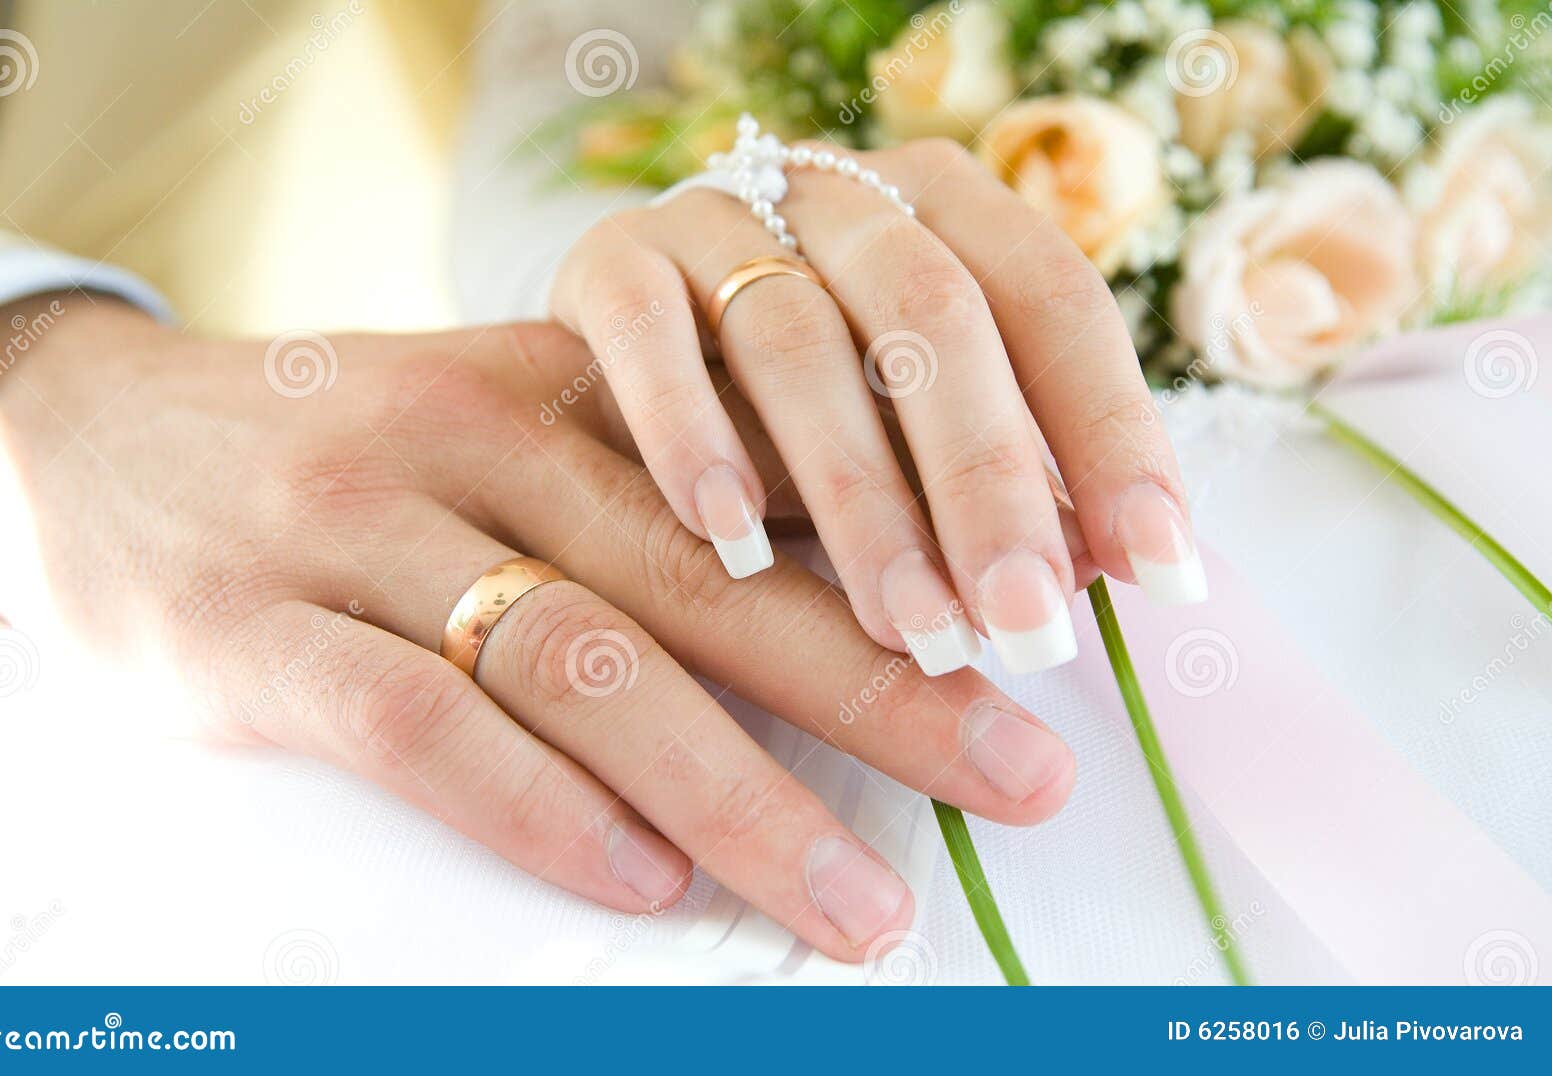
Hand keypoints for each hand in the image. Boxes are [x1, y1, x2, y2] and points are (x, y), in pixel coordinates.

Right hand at [0, 297, 1073, 962]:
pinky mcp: (247, 636)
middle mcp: (471, 448)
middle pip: (707, 581)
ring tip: (855, 905)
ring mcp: (358, 537)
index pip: (756, 479)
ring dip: (737, 794)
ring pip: (582, 665)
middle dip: (880, 691)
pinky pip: (417, 728)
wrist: (84, 437)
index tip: (1029, 656)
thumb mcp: (485, 418)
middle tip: (1019, 777)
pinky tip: (641, 885)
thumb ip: (635, 476)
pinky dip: (540, 812)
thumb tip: (825, 566)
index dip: (905, 570)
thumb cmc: (330, 447)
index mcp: (553, 391)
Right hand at [552, 137, 1203, 678]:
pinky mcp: (607, 258)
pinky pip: (644, 326)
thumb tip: (1096, 570)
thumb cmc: (805, 409)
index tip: (1159, 574)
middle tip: (1025, 626)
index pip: (1055, 301)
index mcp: (948, 210)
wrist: (626, 340)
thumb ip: (997, 481)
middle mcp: (843, 196)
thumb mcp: (914, 436)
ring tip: (905, 625)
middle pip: (935, 317)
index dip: (1113, 432)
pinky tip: (728, 532)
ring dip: (858, 494)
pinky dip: (686, 425)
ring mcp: (718, 216)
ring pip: (797, 337)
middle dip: (990, 482)